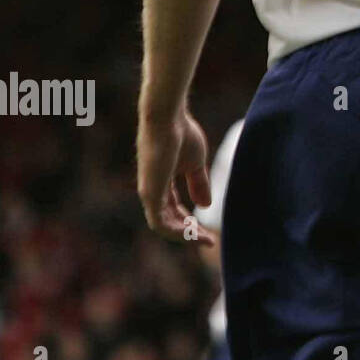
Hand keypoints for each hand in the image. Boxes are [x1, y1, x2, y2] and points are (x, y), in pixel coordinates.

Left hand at [137, 105, 216, 243]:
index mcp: (162, 182)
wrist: (167, 119)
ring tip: (205, 239)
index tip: (210, 230)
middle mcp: (152, 191)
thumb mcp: (196, 163)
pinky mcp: (150, 194)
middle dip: (190, 232)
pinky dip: (177, 232)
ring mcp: (149, 194)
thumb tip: (206, 204)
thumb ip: (199, 184)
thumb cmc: (181, 134)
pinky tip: (194, 233)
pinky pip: (160, 224)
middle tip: (209, 239)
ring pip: (164, 226)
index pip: (174, 209)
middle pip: (170, 220)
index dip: (191, 221)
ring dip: (185, 236)